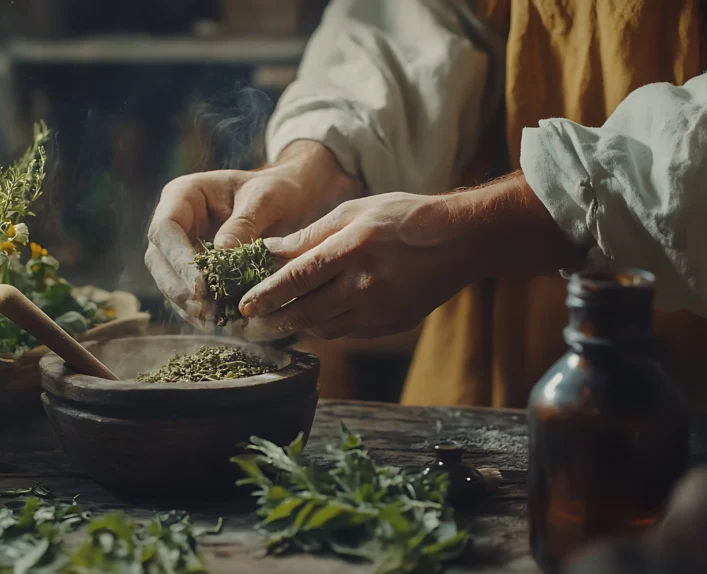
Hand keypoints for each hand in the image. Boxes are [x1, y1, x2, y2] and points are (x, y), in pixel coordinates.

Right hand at [145, 141, 359, 326]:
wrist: (287, 199)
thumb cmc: (276, 190)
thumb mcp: (265, 199)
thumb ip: (244, 223)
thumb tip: (221, 254)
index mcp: (183, 195)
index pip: (166, 230)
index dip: (178, 260)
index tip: (201, 287)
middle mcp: (175, 221)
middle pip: (159, 259)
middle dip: (179, 288)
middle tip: (205, 311)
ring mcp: (181, 246)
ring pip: (169, 280)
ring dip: (187, 304)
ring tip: (213, 321)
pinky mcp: (193, 268)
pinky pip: (188, 292)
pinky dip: (200, 309)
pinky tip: (218, 323)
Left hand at [238, 173, 584, 339]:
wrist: (463, 241)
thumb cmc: (406, 217)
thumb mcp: (355, 210)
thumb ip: (311, 234)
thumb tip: (269, 250)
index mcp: (354, 249)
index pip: (298, 278)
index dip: (267, 294)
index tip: (243, 305)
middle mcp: (366, 284)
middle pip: (306, 312)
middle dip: (273, 322)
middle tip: (249, 325)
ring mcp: (381, 310)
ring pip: (325, 327)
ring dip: (298, 327)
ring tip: (275, 324)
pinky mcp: (391, 325)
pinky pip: (348, 332)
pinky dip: (326, 326)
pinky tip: (313, 319)